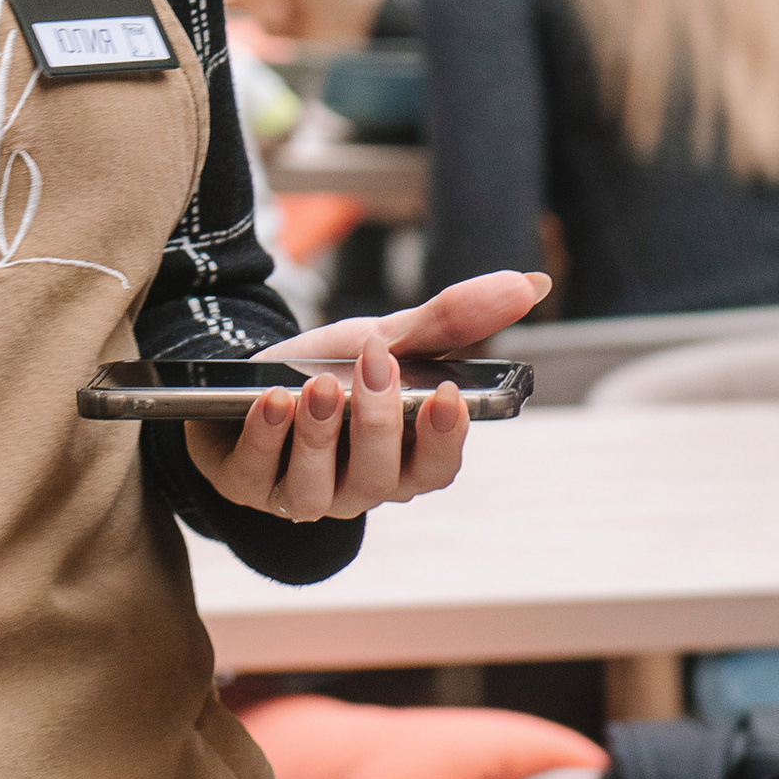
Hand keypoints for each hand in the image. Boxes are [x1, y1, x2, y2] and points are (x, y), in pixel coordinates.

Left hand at [186, 268, 548, 526]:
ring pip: (317, 488)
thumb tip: (533, 283)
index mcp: (403, 461)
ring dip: (320, 434)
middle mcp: (358, 489)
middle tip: (375, 364)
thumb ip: (452, 321)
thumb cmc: (334, 369)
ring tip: (319, 386)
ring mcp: (302, 495)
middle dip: (378, 420)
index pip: (436, 469)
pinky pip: (257, 476)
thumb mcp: (387, 340)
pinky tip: (272, 400)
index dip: (444, 439)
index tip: (449, 394)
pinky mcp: (246, 486)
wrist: (250, 379)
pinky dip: (266, 437)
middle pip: (380, 477)